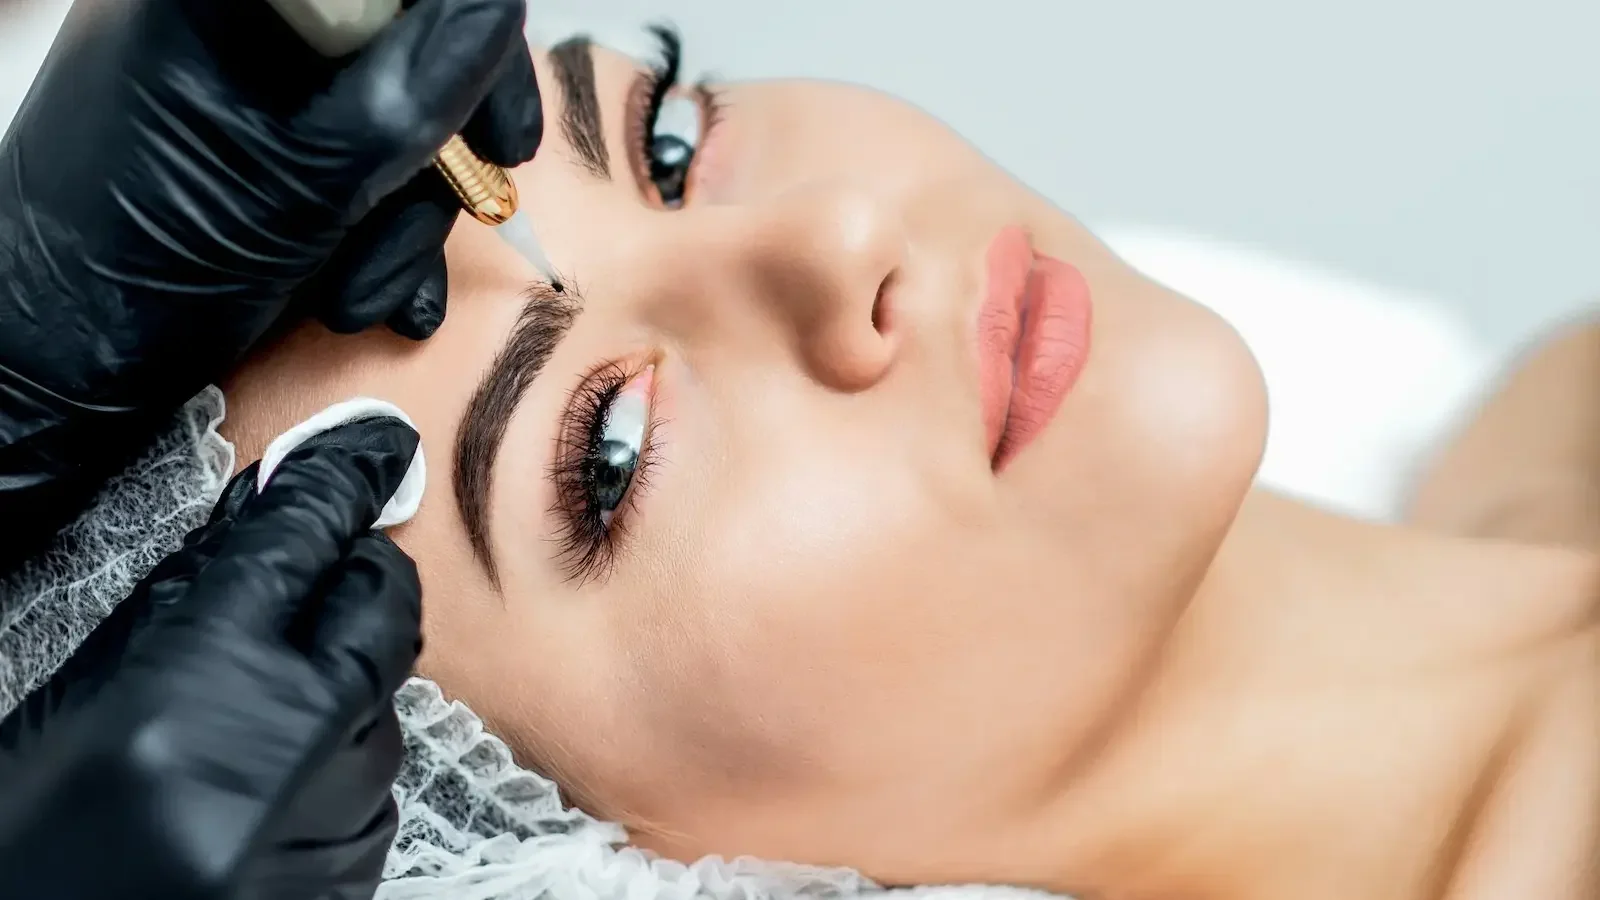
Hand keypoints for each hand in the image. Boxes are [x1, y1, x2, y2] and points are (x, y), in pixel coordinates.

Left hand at [0, 0, 538, 562]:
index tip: (504, 134)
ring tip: (364, 292)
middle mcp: (237, 21)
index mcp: (227, 1)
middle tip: (469, 211)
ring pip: (390, 115)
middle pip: (406, 48)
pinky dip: (379, 224)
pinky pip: (354, 155)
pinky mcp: (252, 135)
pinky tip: (371, 289)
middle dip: (439, 156)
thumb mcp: (304, 184)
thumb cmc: (142, 269)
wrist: (61, 361)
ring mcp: (244, 80)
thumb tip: (494, 12)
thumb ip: (408, 94)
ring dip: (404, 218)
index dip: (472, 48)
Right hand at [0, 417, 423, 899]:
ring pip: (387, 699)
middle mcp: (292, 757)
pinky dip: (335, 763)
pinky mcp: (355, 877)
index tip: (368, 449)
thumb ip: (185, 599)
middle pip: (381, 610)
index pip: (300, 545)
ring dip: (340, 685)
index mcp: (201, 693)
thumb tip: (266, 514)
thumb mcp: (83, 699)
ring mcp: (336, 824)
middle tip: (322, 568)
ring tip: (257, 716)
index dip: (334, 486)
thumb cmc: (37, 836)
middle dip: (357, 575)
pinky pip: (375, 782)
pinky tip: (268, 783)